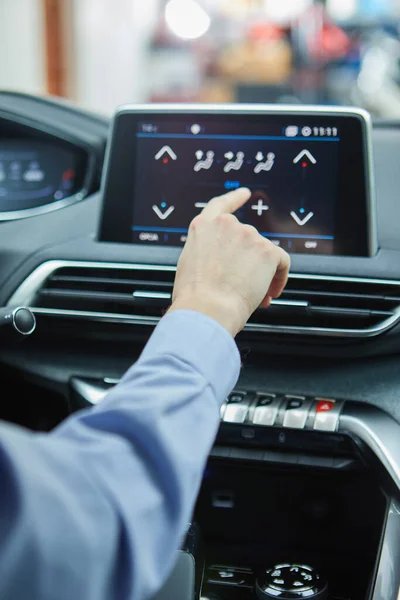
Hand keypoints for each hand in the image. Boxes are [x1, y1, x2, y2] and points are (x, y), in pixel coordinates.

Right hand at [169, 188, 290, 336]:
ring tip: (253, 296)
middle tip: (245, 285)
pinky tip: (270, 292)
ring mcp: (248, 235)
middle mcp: (226, 225)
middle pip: (246, 240)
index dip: (234, 199)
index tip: (245, 194)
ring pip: (263, 254)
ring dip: (262, 274)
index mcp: (203, 227)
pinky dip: (279, 278)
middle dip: (248, 262)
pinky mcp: (267, 250)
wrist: (207, 307)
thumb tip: (224, 265)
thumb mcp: (189, 265)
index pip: (221, 206)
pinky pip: (281, 262)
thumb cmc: (194, 296)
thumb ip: (207, 254)